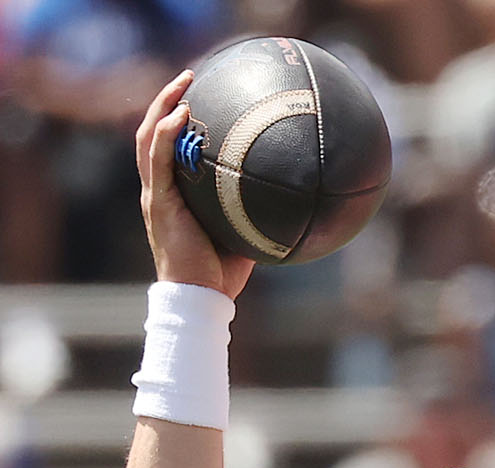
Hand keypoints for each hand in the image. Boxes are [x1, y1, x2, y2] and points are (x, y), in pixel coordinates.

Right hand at [135, 72, 255, 300]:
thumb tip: (283, 196)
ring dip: (163, 105)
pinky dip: (167, 132)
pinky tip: (182, 112)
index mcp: (171, 197)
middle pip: (151, 134)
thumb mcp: (238, 235)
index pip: (165, 150)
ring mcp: (156, 195)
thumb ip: (247, 211)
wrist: (201, 300)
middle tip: (189, 79)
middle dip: (166, 101)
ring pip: (148, 137)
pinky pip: (158, 158)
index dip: (174, 121)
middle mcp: (158, 191)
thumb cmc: (221, 276)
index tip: (195, 99)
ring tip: (184, 82)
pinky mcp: (160, 203)